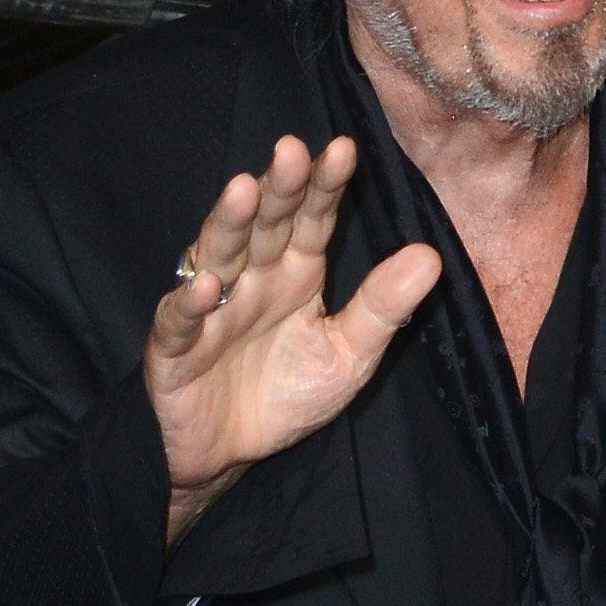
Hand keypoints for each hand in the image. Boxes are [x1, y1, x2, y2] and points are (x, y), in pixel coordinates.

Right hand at [149, 135, 441, 542]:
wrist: (227, 454)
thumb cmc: (284, 395)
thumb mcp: (348, 356)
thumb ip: (382, 308)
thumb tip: (431, 256)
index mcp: (295, 274)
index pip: (312, 220)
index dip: (324, 187)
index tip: (343, 151)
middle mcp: (252, 280)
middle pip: (264, 225)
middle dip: (277, 189)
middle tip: (291, 150)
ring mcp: (210, 309)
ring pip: (217, 256)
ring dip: (228, 225)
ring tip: (242, 191)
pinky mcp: (174, 348)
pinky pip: (181, 321)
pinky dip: (190, 304)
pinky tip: (209, 286)